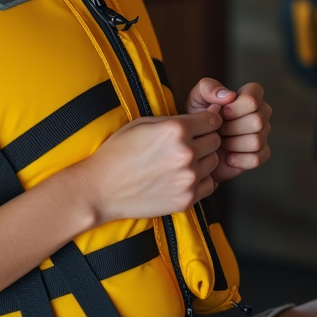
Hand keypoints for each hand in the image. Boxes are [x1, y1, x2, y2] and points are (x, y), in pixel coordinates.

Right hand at [73, 110, 221, 223]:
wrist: (100, 189)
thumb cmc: (117, 153)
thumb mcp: (142, 123)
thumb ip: (174, 120)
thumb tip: (202, 117)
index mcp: (176, 129)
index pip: (213, 120)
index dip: (206, 122)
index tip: (199, 127)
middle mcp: (186, 153)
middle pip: (216, 141)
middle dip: (204, 140)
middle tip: (186, 145)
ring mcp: (188, 178)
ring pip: (213, 163)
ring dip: (202, 161)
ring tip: (179, 163)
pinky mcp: (186, 199)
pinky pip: (209, 185)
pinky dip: (201, 181)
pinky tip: (182, 178)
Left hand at [186, 79, 271, 184]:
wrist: (196, 145)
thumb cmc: (198, 117)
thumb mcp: (197, 98)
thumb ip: (209, 88)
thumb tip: (230, 95)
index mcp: (250, 95)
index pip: (254, 98)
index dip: (235, 107)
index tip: (221, 112)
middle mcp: (262, 113)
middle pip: (257, 121)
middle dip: (231, 127)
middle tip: (218, 130)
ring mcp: (263, 134)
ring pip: (256, 141)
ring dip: (232, 144)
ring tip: (221, 142)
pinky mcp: (260, 154)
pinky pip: (256, 158)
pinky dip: (238, 159)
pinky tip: (227, 156)